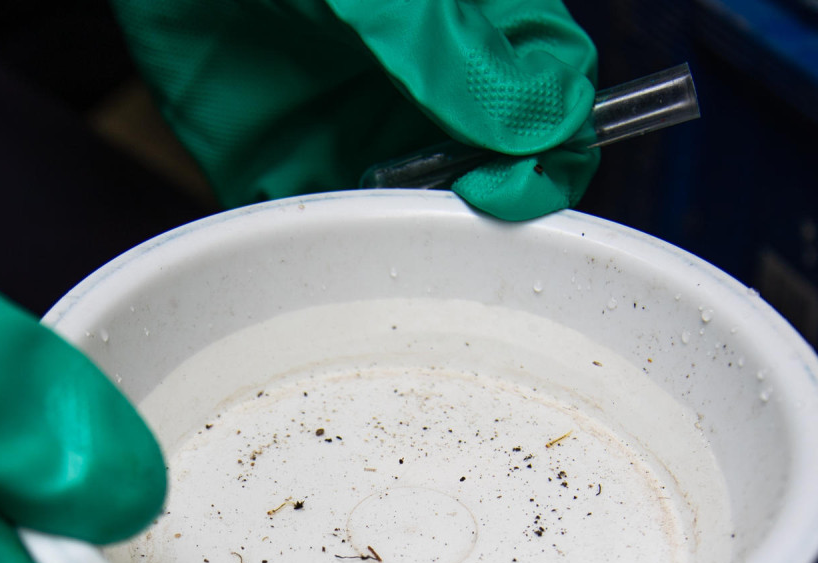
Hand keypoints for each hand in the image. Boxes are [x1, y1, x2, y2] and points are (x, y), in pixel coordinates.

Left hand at [113, 0, 598, 219]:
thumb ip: (454, 54)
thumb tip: (541, 122)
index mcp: (472, 32)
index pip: (551, 101)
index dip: (546, 151)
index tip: (505, 187)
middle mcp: (425, 90)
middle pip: (494, 170)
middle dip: (480, 211)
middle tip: (441, 226)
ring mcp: (361, 132)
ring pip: (412, 213)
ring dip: (404, 240)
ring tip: (375, 240)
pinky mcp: (293, 168)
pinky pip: (324, 227)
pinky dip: (326, 249)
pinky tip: (316, 247)